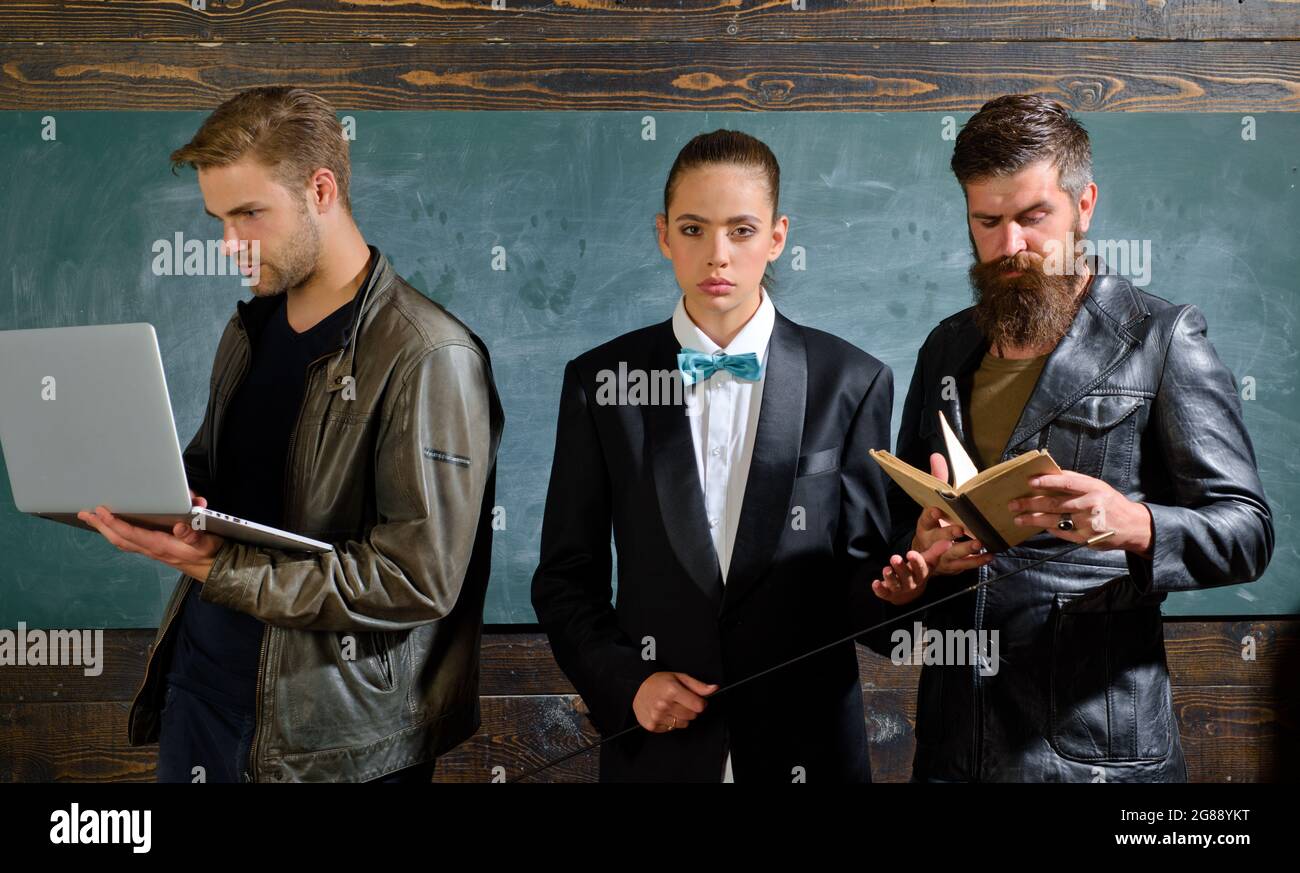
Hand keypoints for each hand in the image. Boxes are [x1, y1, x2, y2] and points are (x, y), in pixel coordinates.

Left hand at [77, 489, 225, 581]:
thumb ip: (195, 535)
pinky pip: (129, 542)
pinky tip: (112, 528)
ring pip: (121, 541)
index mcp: (162, 546)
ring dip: (105, 530)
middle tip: (85, 513)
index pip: (132, 534)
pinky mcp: (154, 549)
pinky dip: (116, 533)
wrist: (213, 568)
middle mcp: (152, 549)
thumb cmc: (210, 553)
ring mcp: (151, 551)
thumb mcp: (207, 542)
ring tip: (92, 519)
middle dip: (101, 526)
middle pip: (119, 539)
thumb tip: (180, 527)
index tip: (102, 511)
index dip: (115, 523)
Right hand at [632, 672, 717, 732]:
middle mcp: (663, 705)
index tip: (695, 699)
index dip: (700, 702)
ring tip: (671, 706)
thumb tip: (714, 689)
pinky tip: (664, 713)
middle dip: (690, 709)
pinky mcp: (652, 726)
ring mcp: (657, 717)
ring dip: (680, 717)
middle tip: (680, 701)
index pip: (699, 706)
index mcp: (672, 690)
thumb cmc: (659, 682)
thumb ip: (698, 686)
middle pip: (692, 716)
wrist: (635, 688)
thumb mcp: (679, 677)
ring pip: (683, 724)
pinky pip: (671, 729)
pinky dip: (670, 722)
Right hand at [871, 453, 993, 605]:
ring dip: (964, 549)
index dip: (930, 515)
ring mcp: (941, 556)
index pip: (925, 518)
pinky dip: (977, 561)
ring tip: (978, 543)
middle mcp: (930, 541)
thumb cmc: (935, 525)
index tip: (936, 510)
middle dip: (947, 533)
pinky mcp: (953, 566)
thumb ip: (938, 481)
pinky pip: (965, 565)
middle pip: (937, 538)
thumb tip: (936, 456)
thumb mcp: (934, 503)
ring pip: (951, 554)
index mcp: (925, 524)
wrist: (926, 557)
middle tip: (959, 529)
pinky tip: (989, 555)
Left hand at [1008, 470, 1150, 555]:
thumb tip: (1047, 475)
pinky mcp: (1085, 538)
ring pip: (1054, 520)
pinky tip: (1036, 526)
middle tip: (1013, 503)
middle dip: (1031, 503)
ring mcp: (1087, 523)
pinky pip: (1061, 533)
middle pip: (1055, 503)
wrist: (1133, 526)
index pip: (1066, 482)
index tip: (1029, 481)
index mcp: (1094, 488)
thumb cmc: (1110, 502)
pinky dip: (1048, 528)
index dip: (1047, 481)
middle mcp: (1091, 505)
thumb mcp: (1098, 487)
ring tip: (1018, 518)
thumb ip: (1075, 482)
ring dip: (1033, 519)